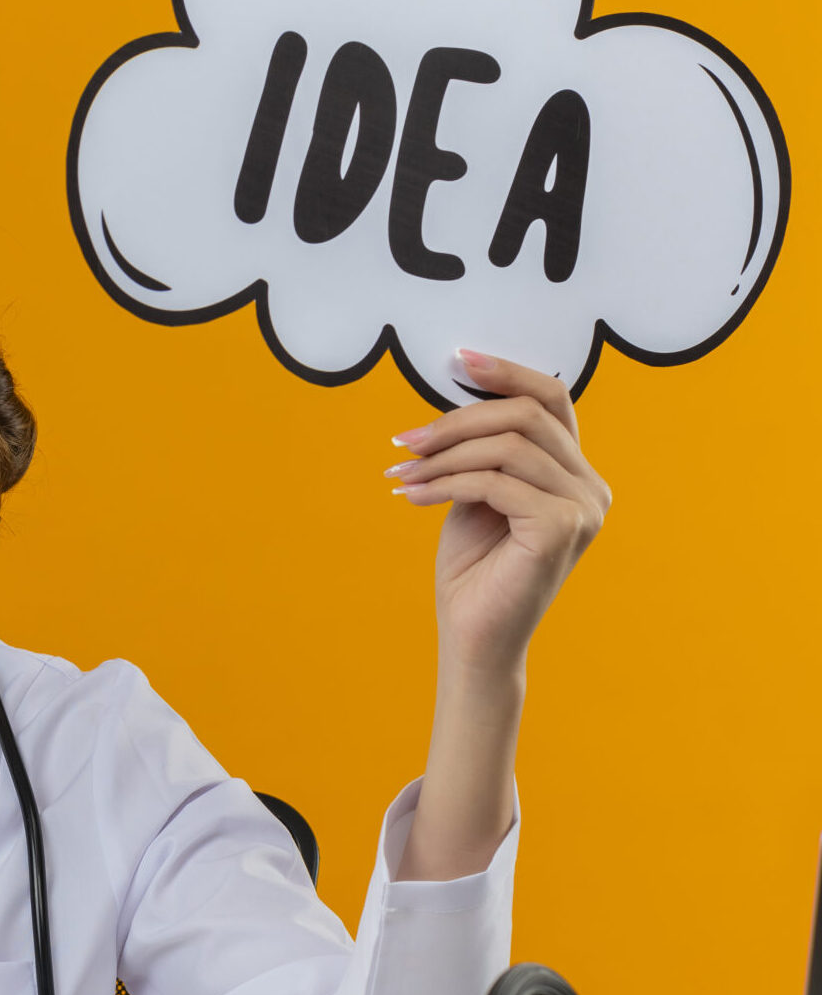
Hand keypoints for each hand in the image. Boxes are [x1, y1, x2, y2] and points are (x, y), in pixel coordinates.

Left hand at [388, 349, 609, 880]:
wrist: (473, 637)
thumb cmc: (473, 567)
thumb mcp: (476, 492)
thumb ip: (481, 448)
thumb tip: (455, 396)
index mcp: (576, 474)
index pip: (553, 400)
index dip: (508, 371)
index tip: (458, 357)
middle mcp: (591, 487)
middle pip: (527, 415)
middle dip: (456, 420)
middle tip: (405, 440)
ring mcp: (584, 508)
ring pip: (508, 445)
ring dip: (444, 454)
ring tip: (402, 473)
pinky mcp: (562, 528)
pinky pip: (496, 481)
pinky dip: (446, 482)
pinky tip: (412, 496)